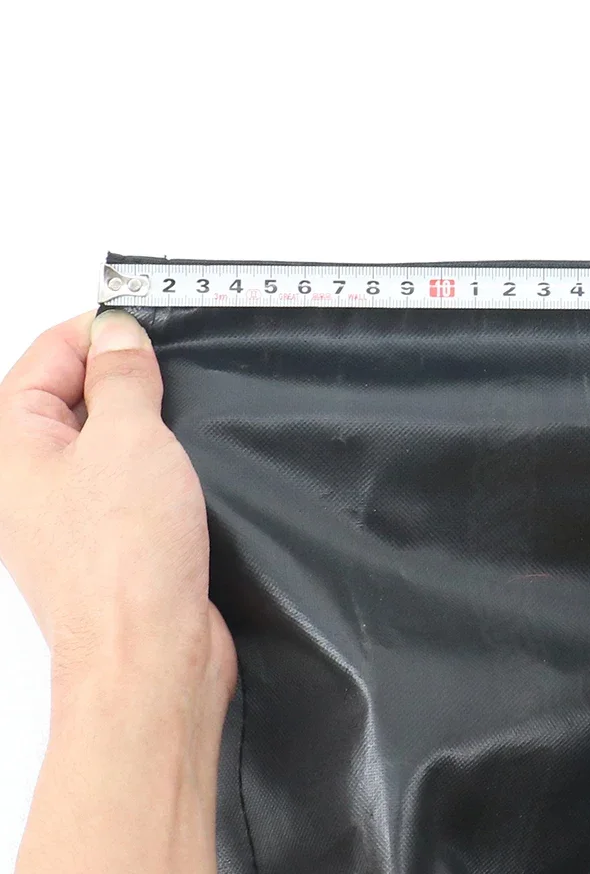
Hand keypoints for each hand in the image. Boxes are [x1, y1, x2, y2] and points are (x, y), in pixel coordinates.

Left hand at [0, 310, 234, 873]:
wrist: (150, 653)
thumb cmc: (124, 563)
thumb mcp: (128, 436)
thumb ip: (121, 376)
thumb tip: (117, 335)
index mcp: (11, 446)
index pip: (46, 356)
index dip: (96, 331)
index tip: (146, 325)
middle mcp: (29, 478)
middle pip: (71, 393)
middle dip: (123, 374)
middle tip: (169, 371)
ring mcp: (67, 510)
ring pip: (104, 436)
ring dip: (145, 420)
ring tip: (179, 418)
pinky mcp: (107, 535)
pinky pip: (127, 475)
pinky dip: (156, 460)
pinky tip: (184, 465)